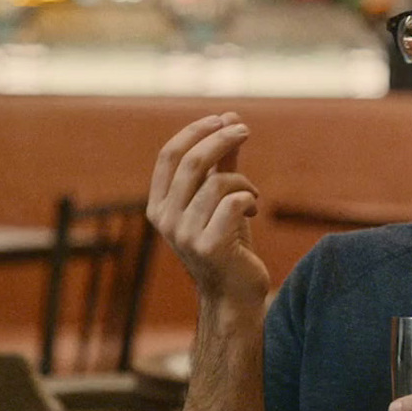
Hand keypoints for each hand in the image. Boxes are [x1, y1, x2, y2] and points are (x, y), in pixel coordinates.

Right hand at [147, 113, 268, 309]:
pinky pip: (234, 203)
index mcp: (159, 205)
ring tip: (251, 195)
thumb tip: (228, 117)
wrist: (234, 293)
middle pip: (192, 163)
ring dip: (244, 182)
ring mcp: (184, 235)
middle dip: (222, 139)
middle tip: (245, 130)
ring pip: (218, 183)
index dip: (195, 132)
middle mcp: (165, 219)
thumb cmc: (227, 242)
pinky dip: (249, 200)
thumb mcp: (218, 199)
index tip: (222, 119)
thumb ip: (222, 161)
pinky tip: (252, 211)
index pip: (169, 156)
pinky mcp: (209, 247)